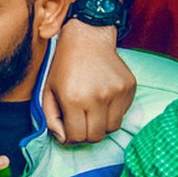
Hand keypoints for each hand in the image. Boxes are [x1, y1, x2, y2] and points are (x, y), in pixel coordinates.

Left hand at [43, 23, 133, 144]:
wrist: (88, 37)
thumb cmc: (64, 65)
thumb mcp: (48, 91)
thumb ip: (51, 119)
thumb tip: (64, 139)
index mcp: (74, 99)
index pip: (77, 137)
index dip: (71, 138)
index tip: (68, 129)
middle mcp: (97, 98)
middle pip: (96, 137)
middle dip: (86, 135)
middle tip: (81, 122)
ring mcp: (116, 93)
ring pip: (112, 128)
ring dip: (101, 125)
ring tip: (92, 112)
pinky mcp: (130, 88)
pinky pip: (123, 113)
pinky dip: (113, 112)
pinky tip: (103, 99)